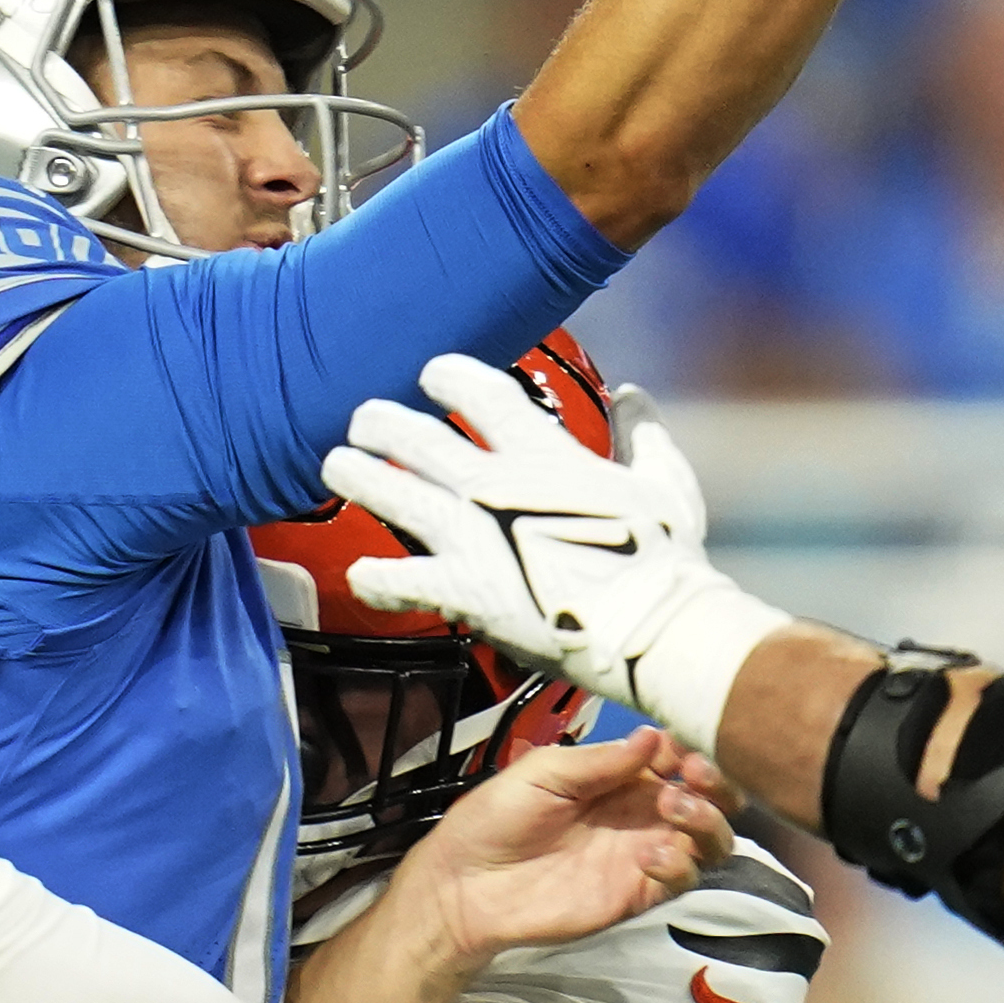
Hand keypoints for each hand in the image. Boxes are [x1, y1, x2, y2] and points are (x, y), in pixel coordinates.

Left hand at [288, 729, 735, 1002]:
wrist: (465, 886)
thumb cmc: (494, 818)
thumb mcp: (543, 772)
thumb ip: (600, 761)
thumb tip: (656, 738)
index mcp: (619, 776)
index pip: (678, 759)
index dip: (691, 753)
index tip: (684, 753)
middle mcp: (640, 813)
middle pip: (708, 799)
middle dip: (715, 786)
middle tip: (694, 780)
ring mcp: (642, 855)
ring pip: (708, 840)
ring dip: (706, 822)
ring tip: (674, 811)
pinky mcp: (637, 894)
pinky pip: (682, 880)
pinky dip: (681, 865)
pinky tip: (653, 855)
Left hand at [321, 360, 788, 741]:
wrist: (651, 627)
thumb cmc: (664, 558)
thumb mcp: (666, 483)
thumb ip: (643, 434)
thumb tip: (633, 395)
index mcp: (543, 454)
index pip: (478, 390)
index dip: (447, 374)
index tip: (432, 375)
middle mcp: (494, 485)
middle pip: (413, 435)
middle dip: (380, 421)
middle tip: (365, 420)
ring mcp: (471, 537)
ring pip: (388, 491)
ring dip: (356, 475)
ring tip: (337, 465)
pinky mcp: (463, 590)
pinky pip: (395, 580)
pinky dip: (374, 578)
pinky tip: (363, 574)